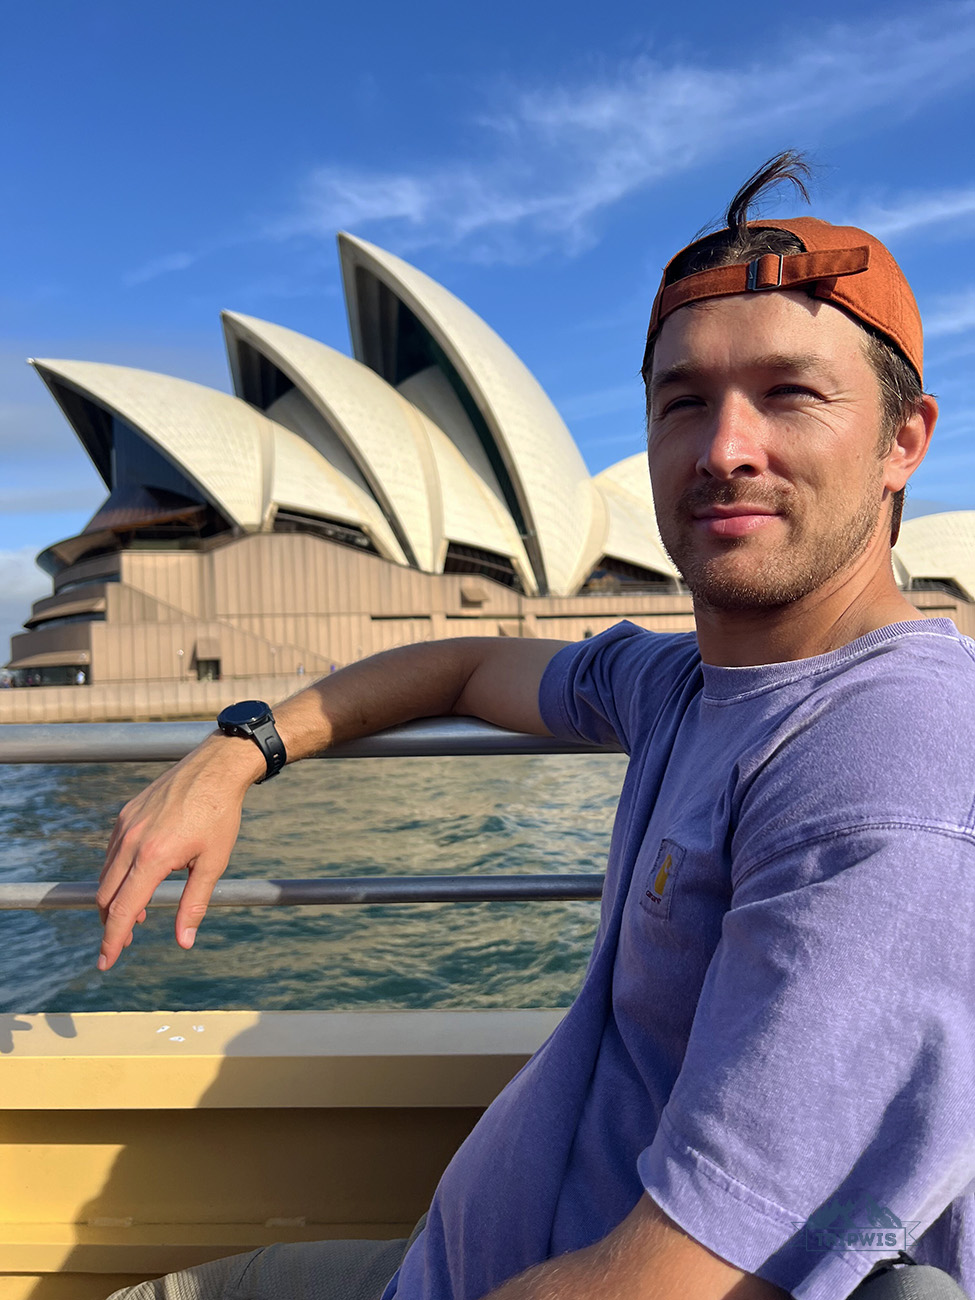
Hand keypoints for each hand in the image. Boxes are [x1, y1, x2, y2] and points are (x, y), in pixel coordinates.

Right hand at [96, 734, 262, 970]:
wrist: (215, 768)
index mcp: (152, 857)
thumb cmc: (219, 815)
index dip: (112, 940)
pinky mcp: (125, 814)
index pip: (122, 909)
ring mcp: (125, 826)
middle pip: (105, 895)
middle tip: (126, 942)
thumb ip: (194, 903)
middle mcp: (130, 841)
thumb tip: (184, 941)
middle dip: (110, 924)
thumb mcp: (213, 863)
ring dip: (114, 899)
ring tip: (136, 916)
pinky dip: (118, 874)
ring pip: (106, 874)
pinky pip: (112, 853)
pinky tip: (138, 880)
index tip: (106, 962)